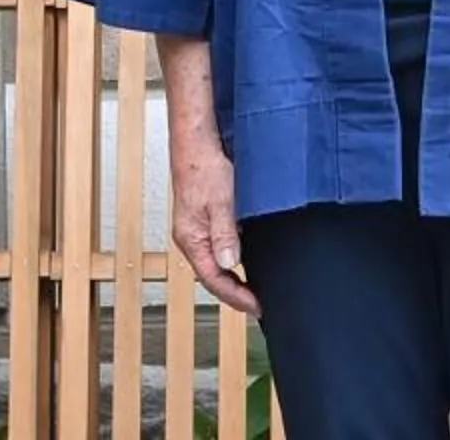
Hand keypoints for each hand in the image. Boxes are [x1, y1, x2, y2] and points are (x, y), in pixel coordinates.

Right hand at [171, 131, 257, 318]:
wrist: (196, 143)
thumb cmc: (204, 167)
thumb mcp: (220, 202)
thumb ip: (225, 234)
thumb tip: (230, 263)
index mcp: (191, 239)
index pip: (213, 280)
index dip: (236, 297)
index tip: (256, 306)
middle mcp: (192, 238)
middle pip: (213, 276)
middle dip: (235, 293)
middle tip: (258, 304)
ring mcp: (197, 230)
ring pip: (216, 263)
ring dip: (234, 278)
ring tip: (255, 289)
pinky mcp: (205, 219)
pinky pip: (218, 248)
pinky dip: (233, 259)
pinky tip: (248, 258)